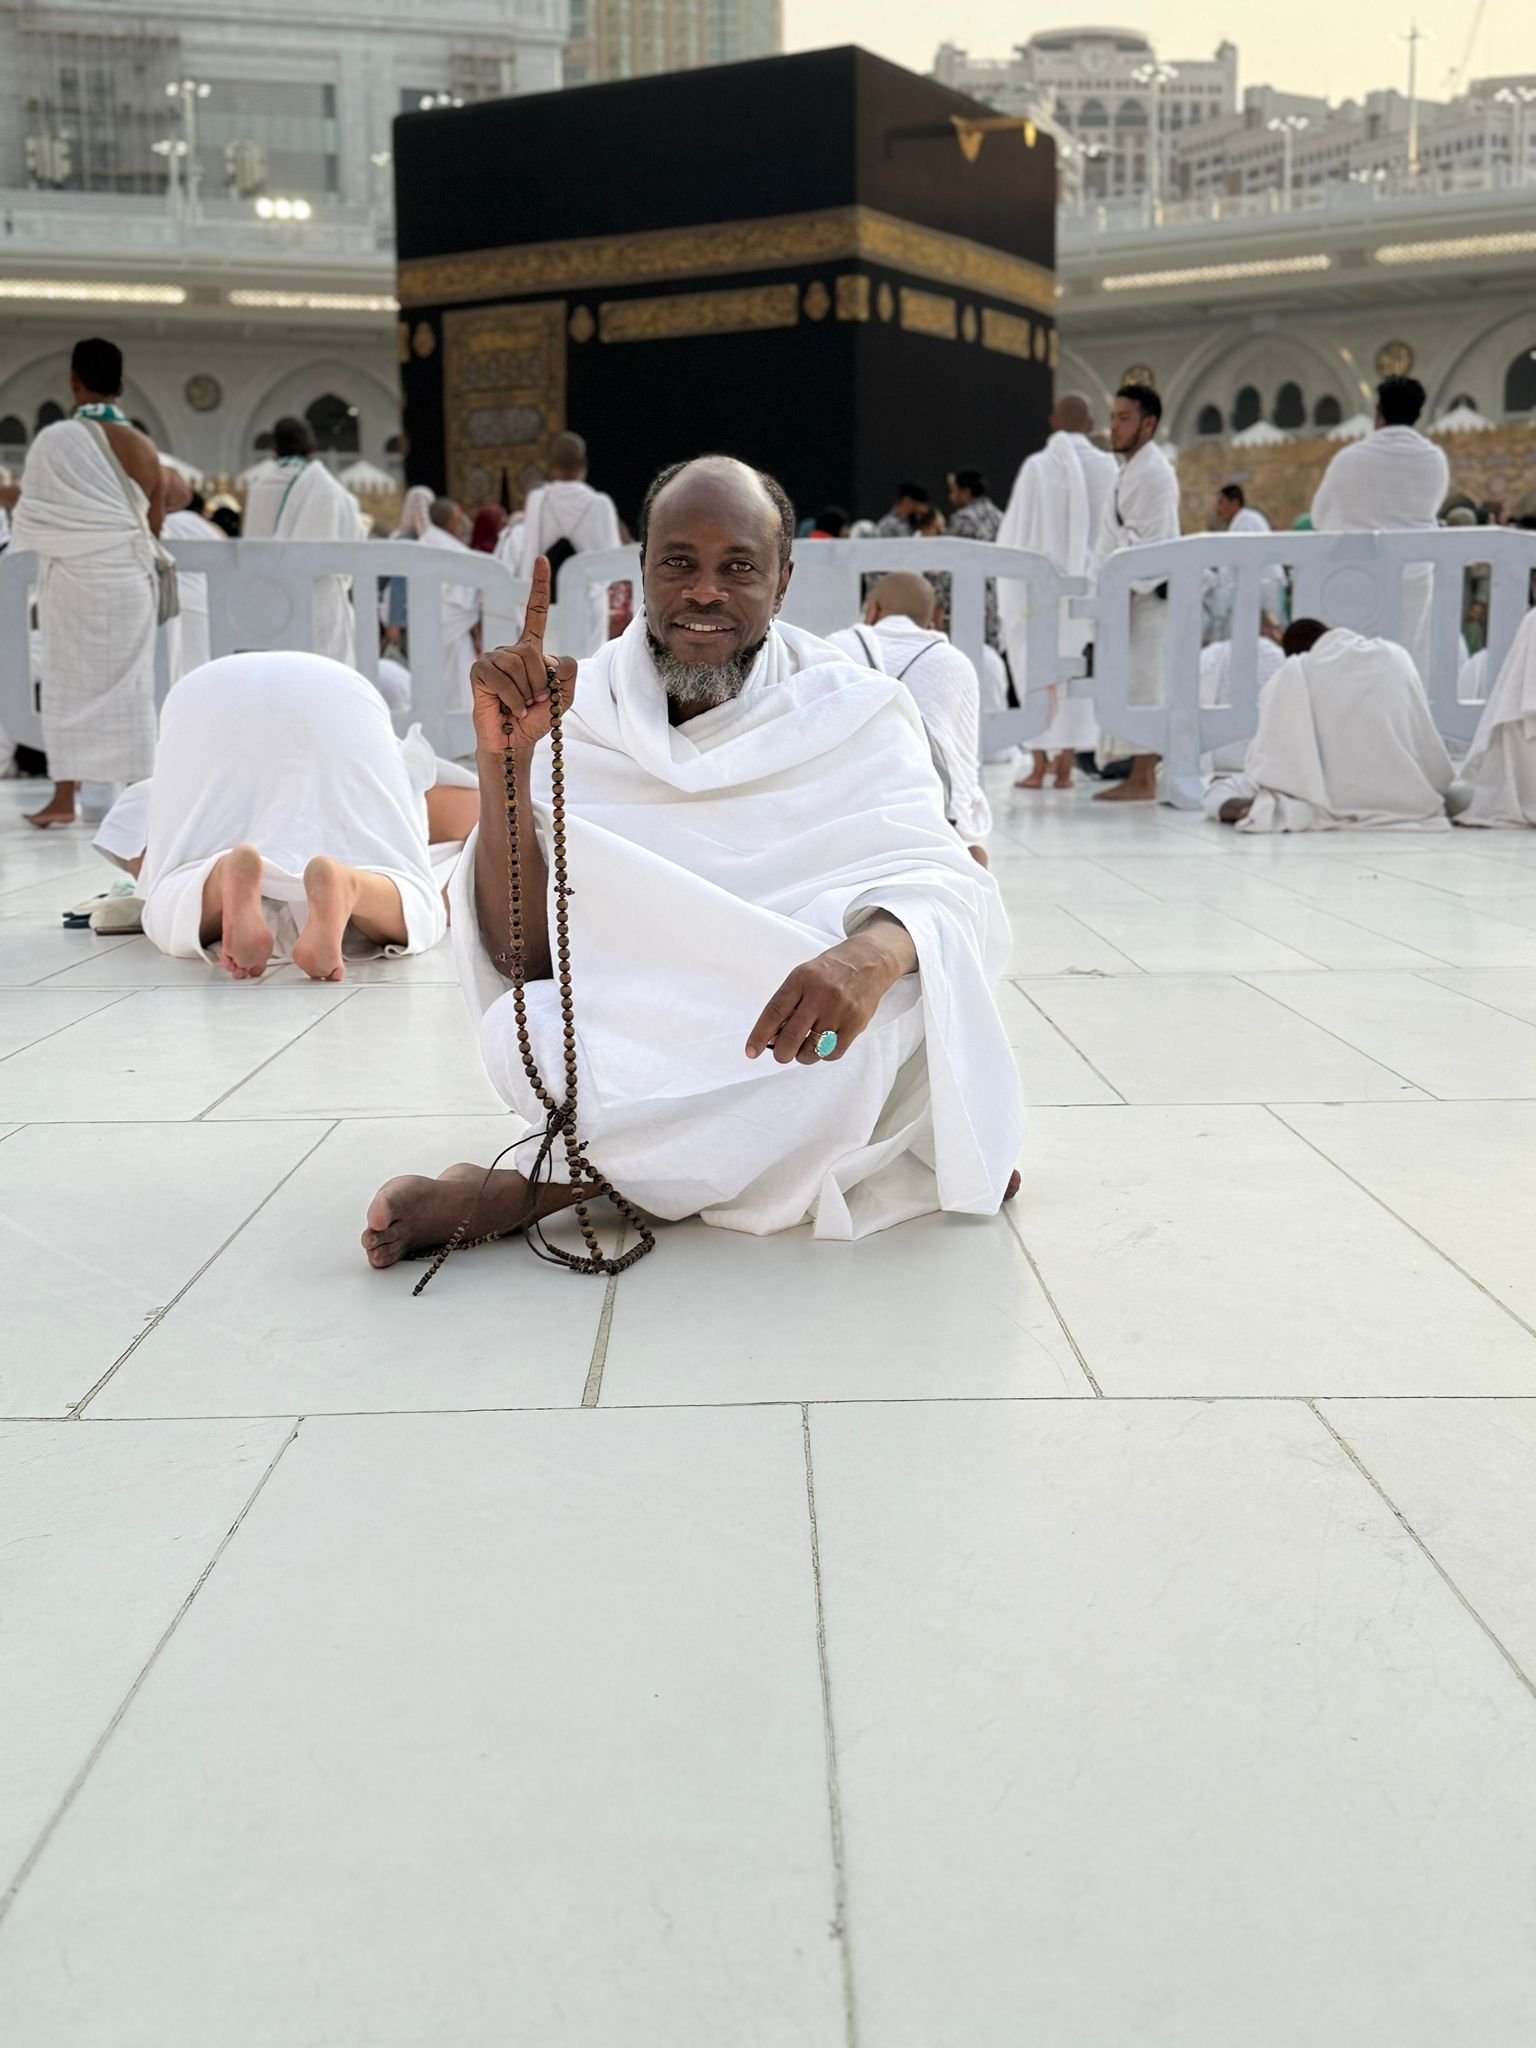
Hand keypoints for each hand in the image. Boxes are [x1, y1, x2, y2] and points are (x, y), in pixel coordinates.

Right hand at [471, 554, 577, 753]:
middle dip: (541, 682)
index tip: (541, 559)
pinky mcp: (479, 671)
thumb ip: (568, 674)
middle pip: (535, 652)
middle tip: (533, 700)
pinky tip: (510, 710)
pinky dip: (513, 699)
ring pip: (521, 665)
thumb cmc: (535, 718)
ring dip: (527, 693)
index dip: (538, 586)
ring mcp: (493, 658)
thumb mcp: (562, 697)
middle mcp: (510, 649)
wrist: (514, 742)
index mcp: (531, 649)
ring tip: (519, 705)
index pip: (535, 613)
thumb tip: (553, 660)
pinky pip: (504, 679)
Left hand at [746, 928, 910, 1065]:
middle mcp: (820, 994)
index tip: (751, 1052)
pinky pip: (833, 1053)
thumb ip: (788, 1004)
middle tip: (781, 1054)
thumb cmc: (830, 972)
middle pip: (792, 1036)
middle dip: (781, 1053)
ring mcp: (840, 1009)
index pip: (774, 1012)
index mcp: (801, 979)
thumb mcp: (804, 976)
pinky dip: (823, 1055)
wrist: (870, 961)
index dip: (759, 1036)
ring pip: (812, 1049)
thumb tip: (771, 1039)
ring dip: (802, 1056)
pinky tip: (823, 1045)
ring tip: (804, 1049)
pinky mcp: (856, 1023)